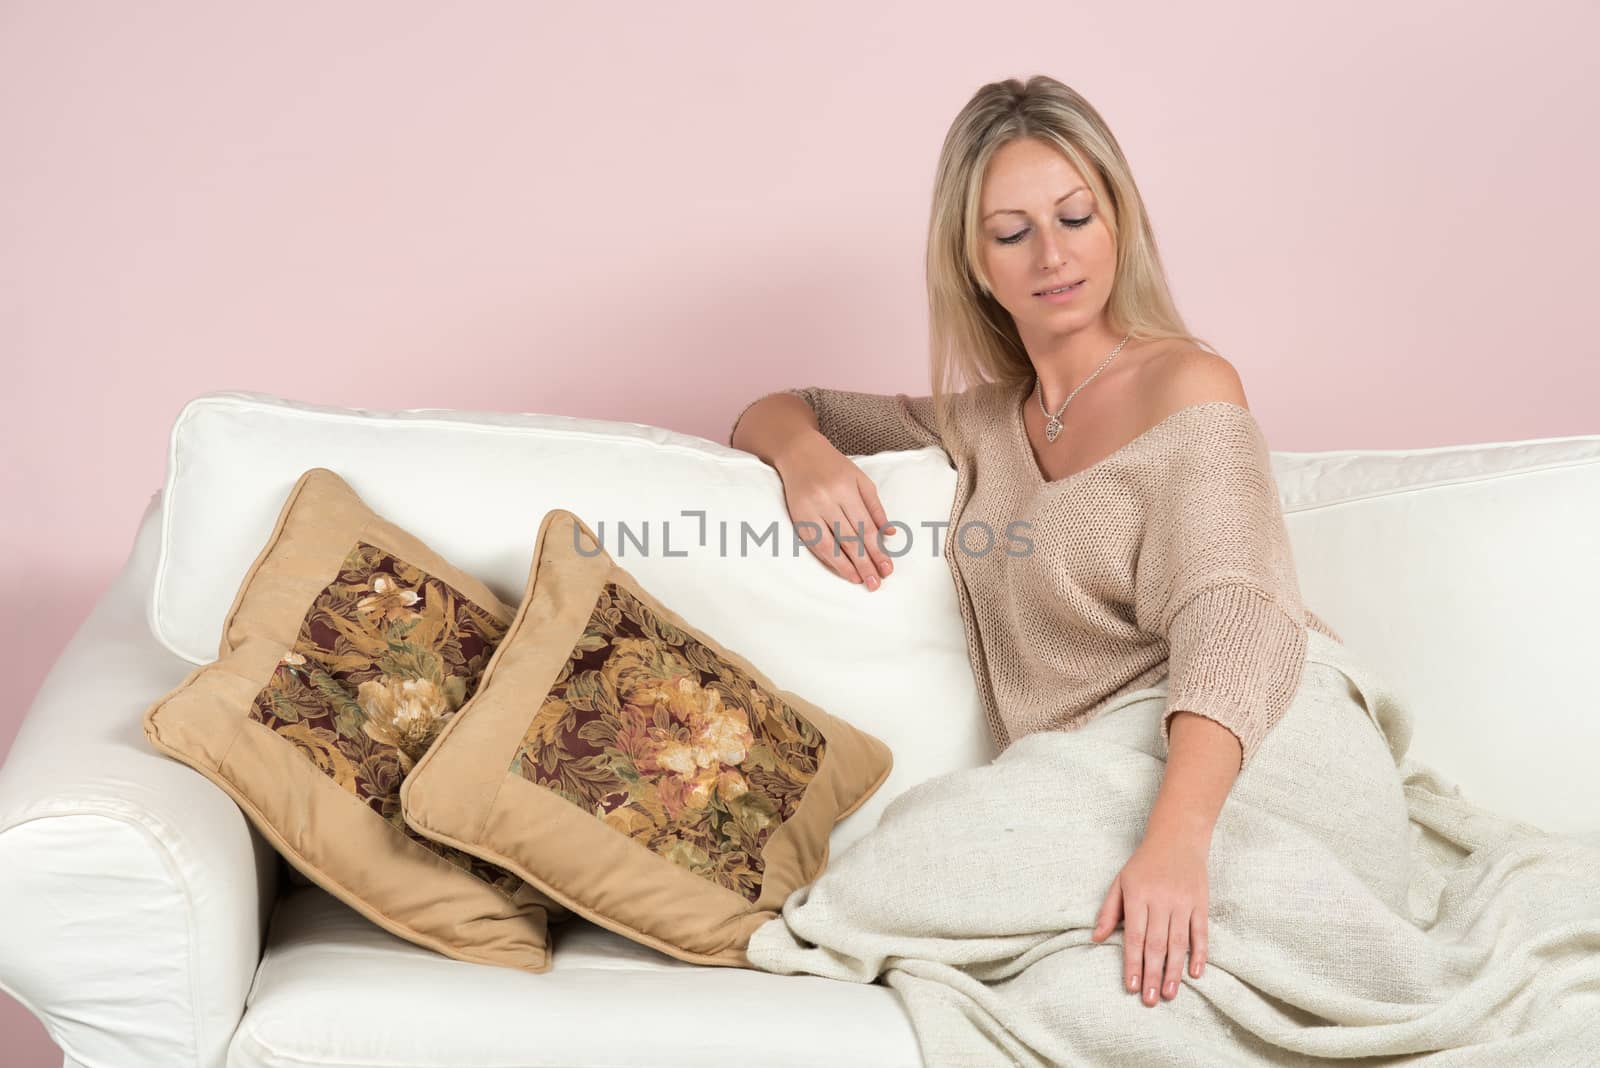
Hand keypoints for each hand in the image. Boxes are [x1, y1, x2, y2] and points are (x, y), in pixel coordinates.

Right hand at [773, 431, 897, 589]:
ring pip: (830, 545)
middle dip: (865, 564)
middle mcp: (827, 501)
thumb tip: (889, 534)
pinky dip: (828, 559)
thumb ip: (875, 507)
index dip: (877, 551)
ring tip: (859, 581)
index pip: (865, 527)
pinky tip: (840, 569)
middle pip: (850, 539)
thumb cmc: (834, 467)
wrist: (798, 452)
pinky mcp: (798, 518)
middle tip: (876, 583)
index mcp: (846, 490)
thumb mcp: (860, 480)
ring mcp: (810, 510)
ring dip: (846, 567)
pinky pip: (814, 544)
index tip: (887, 569)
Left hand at [1089, 827, 1210, 1006]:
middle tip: (1150, 1000)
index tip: (1132, 987)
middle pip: (1156, 944)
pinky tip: (1195, 973)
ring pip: (1179, 942)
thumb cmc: (1143, 863)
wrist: (1177, 837)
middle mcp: (1161, 899)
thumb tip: (1095, 938)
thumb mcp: (1120, 881)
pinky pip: (1200, 932)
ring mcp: (1183, 902)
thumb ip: (1108, 910)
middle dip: (1152, 974)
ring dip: (1174, 971)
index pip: (1134, 936)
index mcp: (1138, 895)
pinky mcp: (1201, 902)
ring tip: (1169, 994)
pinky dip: (1199, 953)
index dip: (1133, 963)